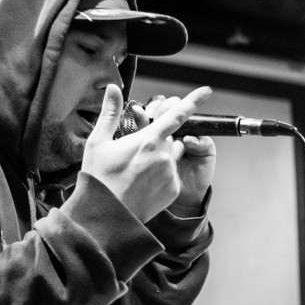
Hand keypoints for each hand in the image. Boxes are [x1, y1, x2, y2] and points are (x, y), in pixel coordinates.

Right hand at [81, 84, 212, 221]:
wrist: (107, 216)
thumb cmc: (99, 179)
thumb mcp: (98, 142)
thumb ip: (110, 112)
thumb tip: (113, 88)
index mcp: (147, 140)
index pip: (176, 115)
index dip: (192, 101)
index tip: (206, 91)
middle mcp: (164, 155)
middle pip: (171, 136)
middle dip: (159, 138)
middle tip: (137, 151)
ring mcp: (170, 173)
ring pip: (173, 155)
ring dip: (162, 155)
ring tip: (138, 168)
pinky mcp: (173, 189)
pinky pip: (172, 174)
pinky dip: (161, 174)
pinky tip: (142, 182)